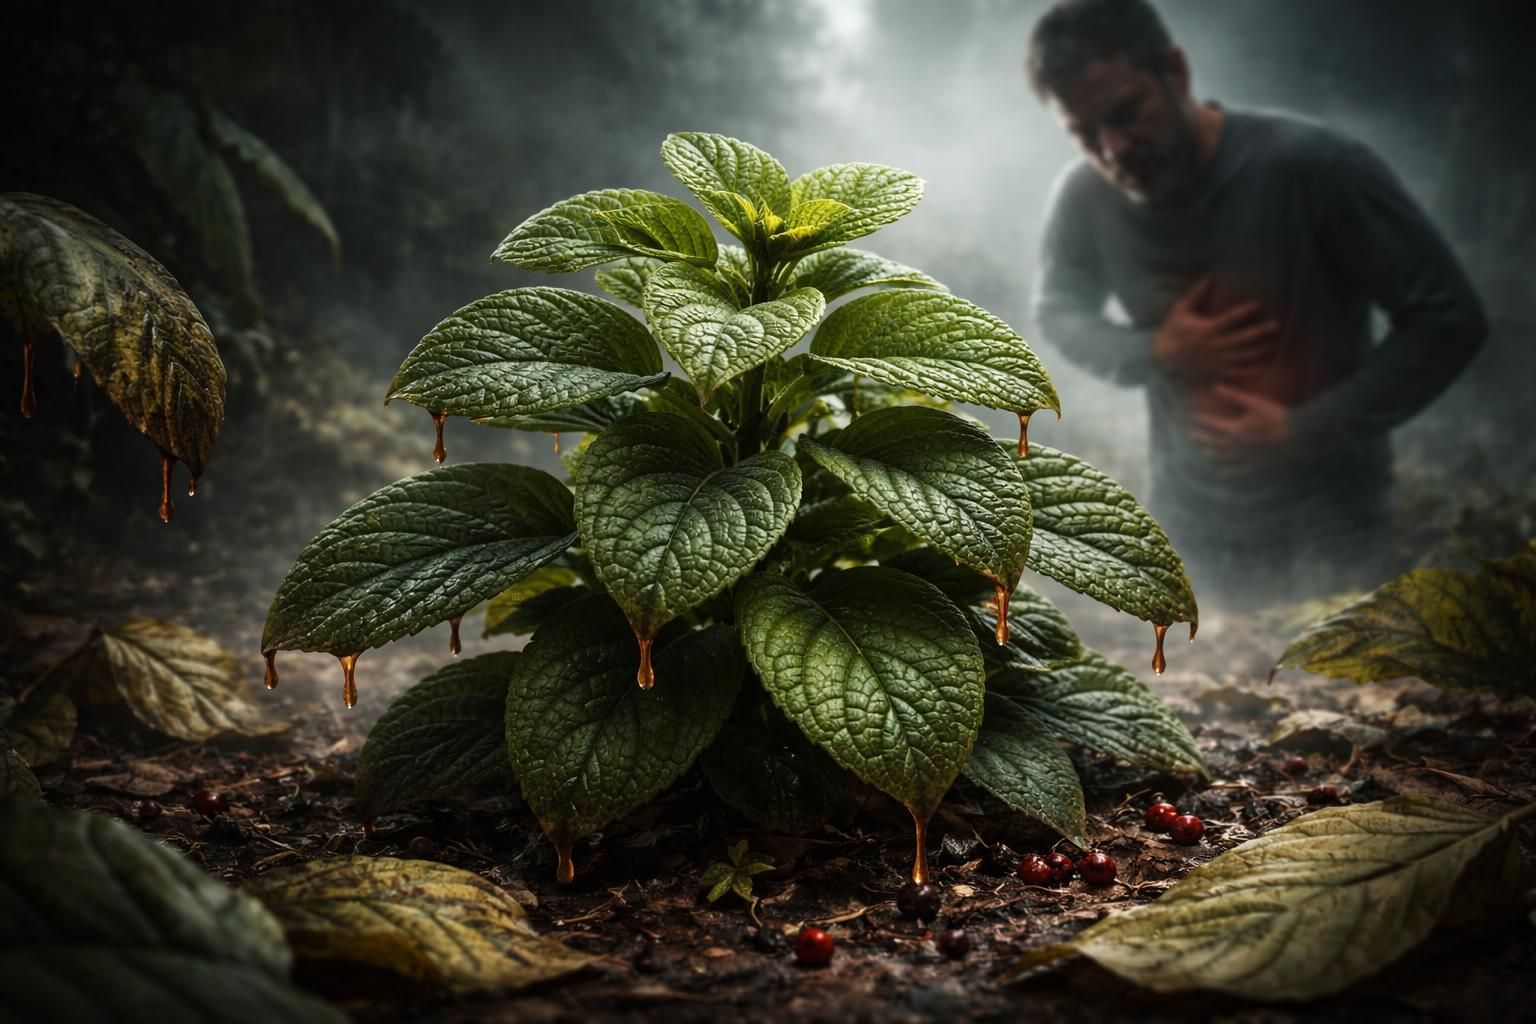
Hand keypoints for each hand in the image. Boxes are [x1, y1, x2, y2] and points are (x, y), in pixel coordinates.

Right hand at [1153, 277, 1279, 380]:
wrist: (1162, 356)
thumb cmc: (1173, 329)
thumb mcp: (1181, 309)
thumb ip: (1196, 294)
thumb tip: (1209, 277)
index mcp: (1205, 329)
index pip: (1229, 319)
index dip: (1244, 312)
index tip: (1258, 304)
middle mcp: (1213, 346)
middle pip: (1241, 339)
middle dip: (1260, 332)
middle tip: (1276, 326)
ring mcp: (1215, 361)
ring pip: (1242, 356)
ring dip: (1260, 351)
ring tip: (1275, 344)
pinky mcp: (1215, 371)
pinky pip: (1235, 372)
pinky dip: (1250, 371)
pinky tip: (1264, 365)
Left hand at [1188, 384, 1290, 472]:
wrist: (1299, 436)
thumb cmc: (1278, 416)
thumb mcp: (1256, 402)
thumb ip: (1234, 395)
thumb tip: (1216, 387)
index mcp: (1235, 429)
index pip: (1213, 424)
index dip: (1202, 419)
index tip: (1193, 416)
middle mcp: (1236, 445)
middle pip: (1213, 441)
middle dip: (1201, 437)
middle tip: (1189, 434)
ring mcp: (1245, 456)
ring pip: (1223, 456)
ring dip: (1211, 452)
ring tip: (1202, 451)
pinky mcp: (1256, 464)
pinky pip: (1239, 469)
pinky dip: (1229, 470)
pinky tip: (1222, 472)